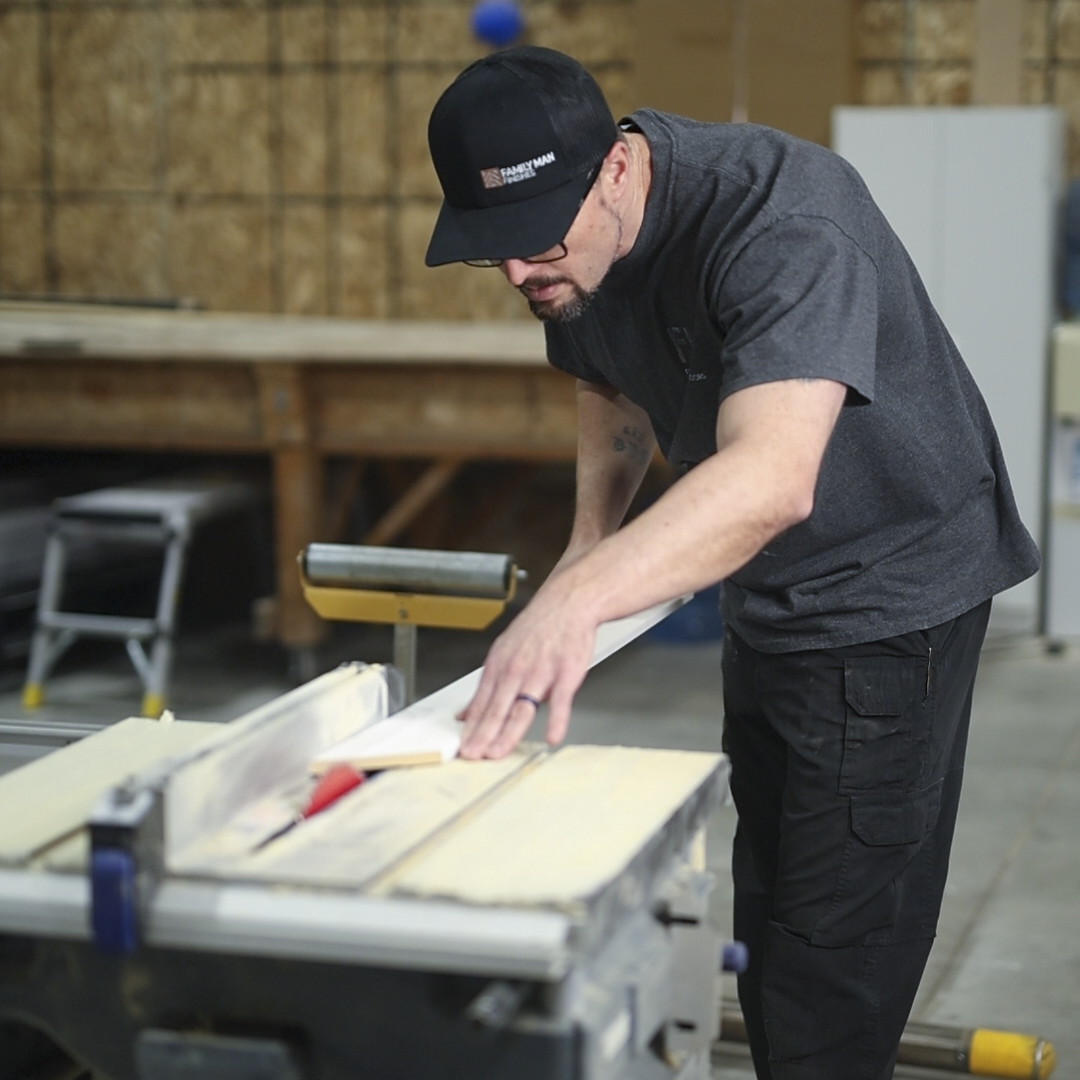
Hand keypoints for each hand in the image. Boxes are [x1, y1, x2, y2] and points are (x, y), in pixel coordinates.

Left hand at [457, 583, 597, 759]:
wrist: (567, 603)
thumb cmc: (538, 628)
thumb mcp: (503, 652)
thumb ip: (487, 687)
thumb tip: (467, 713)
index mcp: (499, 666)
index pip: (481, 702)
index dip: (471, 727)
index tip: (463, 747)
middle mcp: (516, 669)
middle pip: (496, 708)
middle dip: (483, 734)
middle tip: (473, 755)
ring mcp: (541, 672)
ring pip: (521, 707)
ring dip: (508, 733)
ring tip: (498, 752)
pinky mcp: (566, 672)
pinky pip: (561, 700)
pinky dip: (557, 720)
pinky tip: (552, 736)